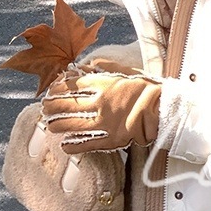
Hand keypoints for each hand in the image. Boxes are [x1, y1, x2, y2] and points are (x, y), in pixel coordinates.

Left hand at [42, 71, 161, 153]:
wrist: (165, 109)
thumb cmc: (148, 88)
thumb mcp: (127, 71)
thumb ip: (105, 67)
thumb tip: (86, 65)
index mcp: (105, 84)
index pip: (72, 85)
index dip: (57, 88)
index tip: (51, 90)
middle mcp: (101, 102)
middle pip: (67, 105)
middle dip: (51, 106)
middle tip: (45, 108)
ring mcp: (105, 122)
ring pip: (72, 125)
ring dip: (57, 125)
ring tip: (50, 125)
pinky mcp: (111, 139)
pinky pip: (86, 144)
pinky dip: (73, 145)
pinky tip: (65, 145)